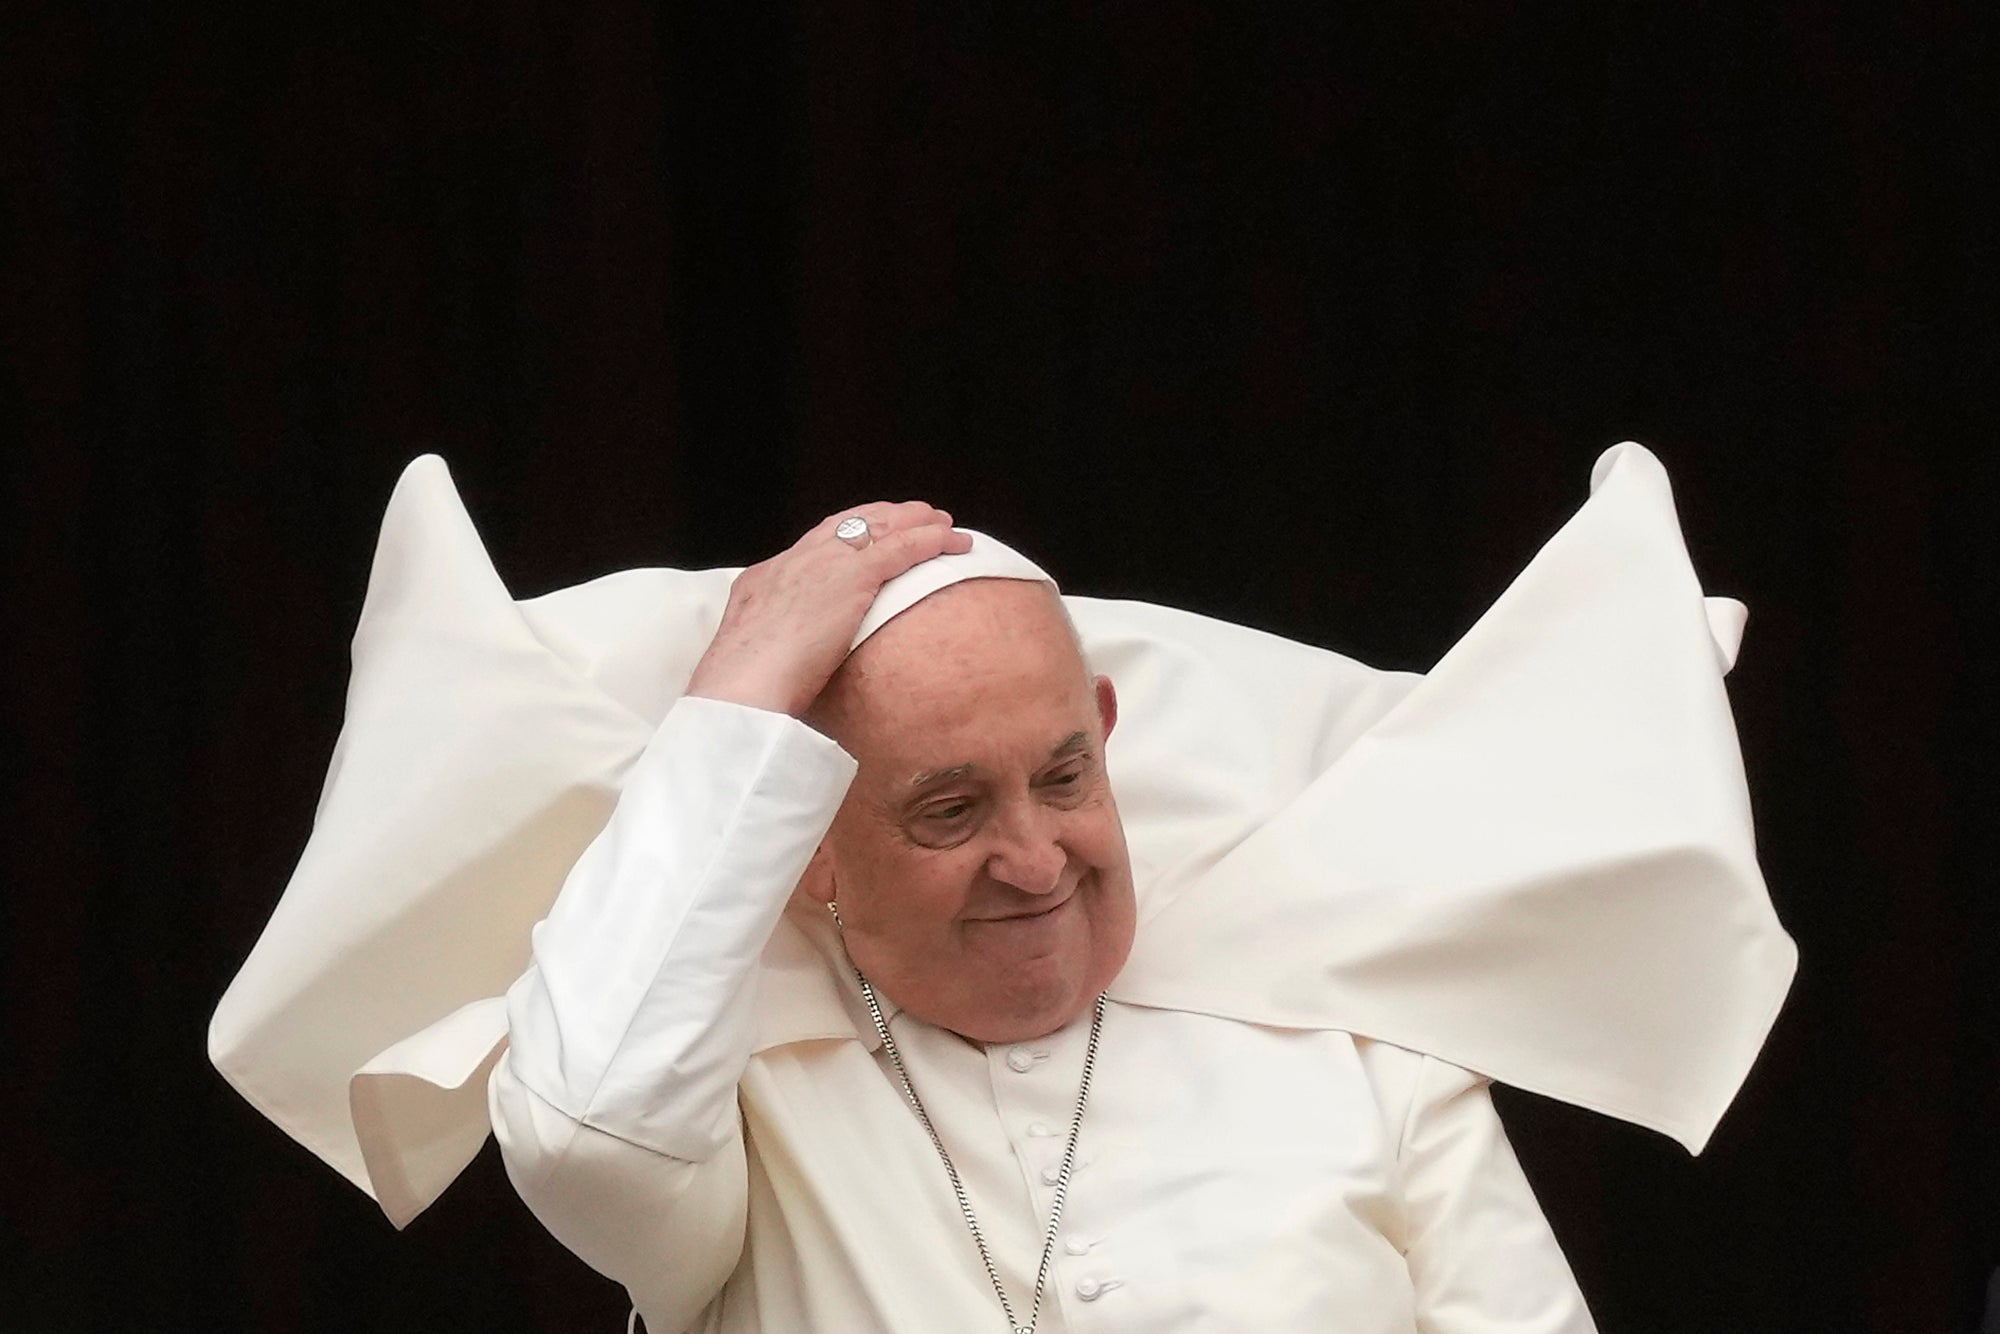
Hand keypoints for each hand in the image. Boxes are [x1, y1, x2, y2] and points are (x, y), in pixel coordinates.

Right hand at [684, 502, 971, 715]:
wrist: (739, 688)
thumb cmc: (742, 689)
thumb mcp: (754, 656)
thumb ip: (776, 648)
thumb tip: (794, 664)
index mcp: (765, 578)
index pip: (814, 543)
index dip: (848, 533)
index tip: (869, 533)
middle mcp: (794, 561)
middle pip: (848, 525)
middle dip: (884, 517)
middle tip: (915, 515)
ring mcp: (822, 565)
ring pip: (879, 529)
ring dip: (915, 522)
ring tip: (943, 522)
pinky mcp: (851, 578)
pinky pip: (901, 549)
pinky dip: (931, 541)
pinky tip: (953, 541)